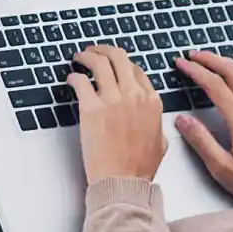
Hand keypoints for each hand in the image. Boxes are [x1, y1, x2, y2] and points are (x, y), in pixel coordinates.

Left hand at [69, 45, 164, 185]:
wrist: (123, 181)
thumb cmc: (139, 167)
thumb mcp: (161, 142)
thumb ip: (158, 126)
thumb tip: (155, 122)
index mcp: (151, 101)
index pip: (135, 69)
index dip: (121, 63)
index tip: (112, 64)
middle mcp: (134, 95)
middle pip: (118, 57)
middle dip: (103, 50)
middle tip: (93, 51)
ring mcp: (113, 100)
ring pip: (99, 61)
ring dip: (87, 55)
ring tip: (79, 58)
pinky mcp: (91, 108)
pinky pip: (80, 80)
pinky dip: (74, 76)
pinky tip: (71, 79)